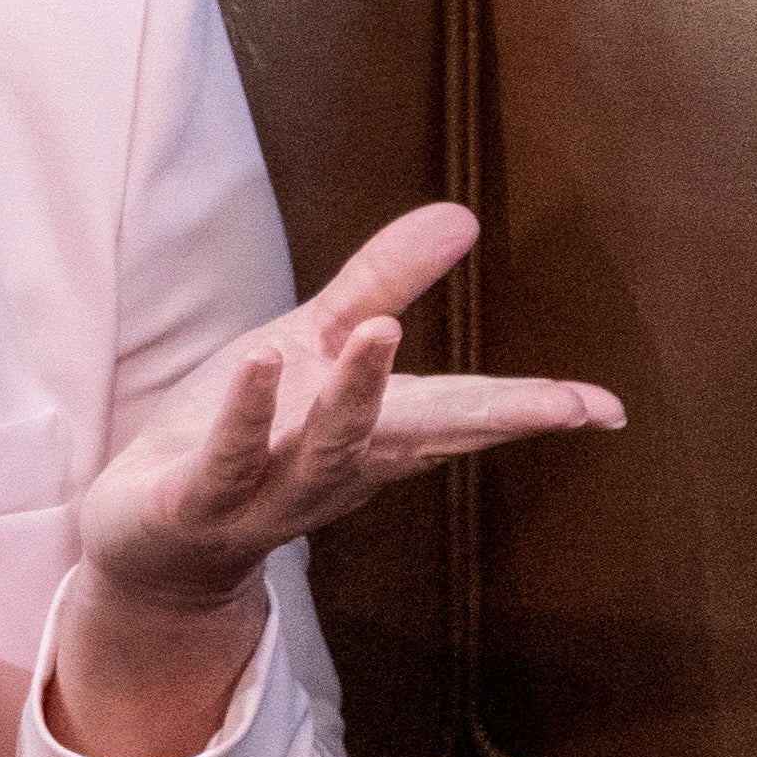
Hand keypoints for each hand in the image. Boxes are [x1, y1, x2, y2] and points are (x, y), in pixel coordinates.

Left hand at [50, 201, 621, 756]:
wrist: (149, 543)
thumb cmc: (248, 433)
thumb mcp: (311, 345)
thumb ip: (382, 284)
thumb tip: (464, 213)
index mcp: (377, 435)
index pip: (466, 415)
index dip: (535, 409)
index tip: (608, 408)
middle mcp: (338, 469)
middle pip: (421, 439)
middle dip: (491, 420)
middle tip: (563, 404)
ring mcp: (271, 490)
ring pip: (325, 450)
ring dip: (356, 397)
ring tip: (383, 331)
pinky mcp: (198, 499)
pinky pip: (228, 457)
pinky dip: (246, 412)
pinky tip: (261, 360)